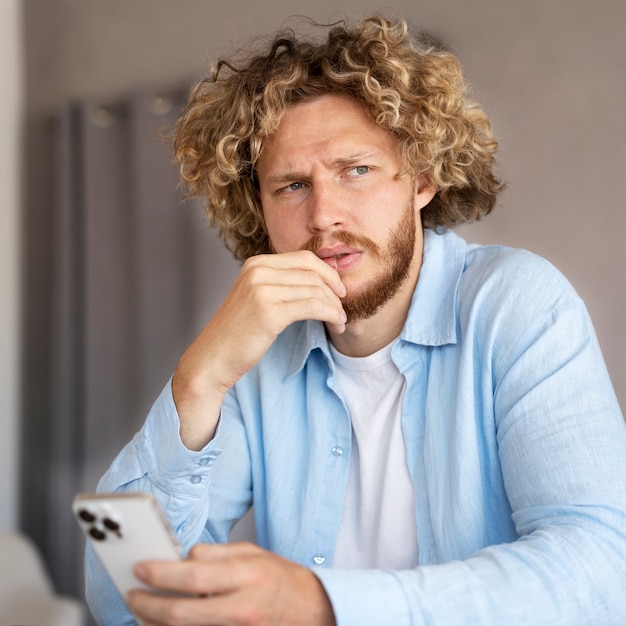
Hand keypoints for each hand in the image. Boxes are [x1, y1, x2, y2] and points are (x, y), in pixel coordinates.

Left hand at [127, 542, 336, 625]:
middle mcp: (241, 607)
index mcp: (246, 575)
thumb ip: (217, 554)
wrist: (313, 610)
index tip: (140, 568)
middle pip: (182, 613)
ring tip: (142, 612)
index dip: (161, 573)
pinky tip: (165, 624)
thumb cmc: (281, 579)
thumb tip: (182, 557)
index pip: (194, 574)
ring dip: (156, 624)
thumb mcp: (253, 553)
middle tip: (132, 595)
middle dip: (148, 605)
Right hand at [172, 251, 346, 449]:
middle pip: (313, 272)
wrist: (211, 359)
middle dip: (335, 290)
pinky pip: (313, 306)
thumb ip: (280, 285)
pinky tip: (334, 325)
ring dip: (335, 307)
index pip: (305, 258)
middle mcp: (258, 271)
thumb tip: (319, 283)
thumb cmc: (236, 335)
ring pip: (316, 289)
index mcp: (256, 264)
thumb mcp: (256, 298)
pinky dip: (330, 315)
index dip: (328, 273)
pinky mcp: (268, 312)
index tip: (339, 292)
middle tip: (343, 309)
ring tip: (339, 322)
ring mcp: (262, 289)